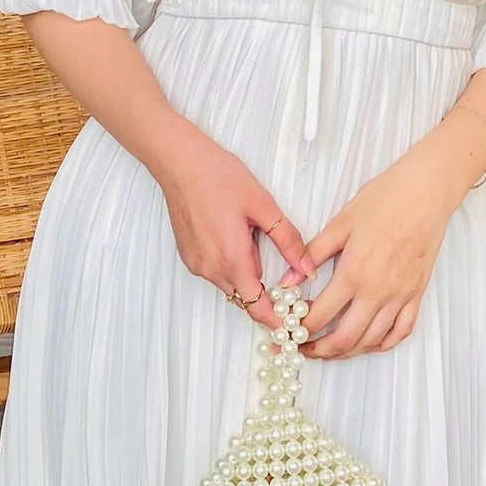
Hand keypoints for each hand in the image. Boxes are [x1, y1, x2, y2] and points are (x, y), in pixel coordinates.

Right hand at [161, 138, 314, 329]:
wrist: (180, 162)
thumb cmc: (218, 177)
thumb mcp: (263, 205)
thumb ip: (288, 240)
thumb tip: (306, 268)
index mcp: (232, 259)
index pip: (257, 307)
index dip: (277, 319)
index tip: (292, 322)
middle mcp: (211, 268)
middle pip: (246, 295)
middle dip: (265, 287)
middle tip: (284, 266)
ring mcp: (196, 263)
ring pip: (231, 282)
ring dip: (247, 271)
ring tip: (249, 233)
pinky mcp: (188, 255)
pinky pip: (216, 270)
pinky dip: (230, 262)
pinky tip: (232, 232)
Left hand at [279, 147, 457, 358]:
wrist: (425, 193)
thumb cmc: (384, 200)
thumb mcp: (341, 223)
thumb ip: (313, 253)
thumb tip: (289, 279)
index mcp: (353, 274)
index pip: (319, 316)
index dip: (299, 330)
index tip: (288, 331)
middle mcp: (377, 292)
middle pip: (344, 340)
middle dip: (319, 351)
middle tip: (303, 349)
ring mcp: (400, 296)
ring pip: (371, 341)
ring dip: (348, 352)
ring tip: (331, 349)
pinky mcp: (417, 294)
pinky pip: (401, 331)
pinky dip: (383, 343)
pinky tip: (370, 342)